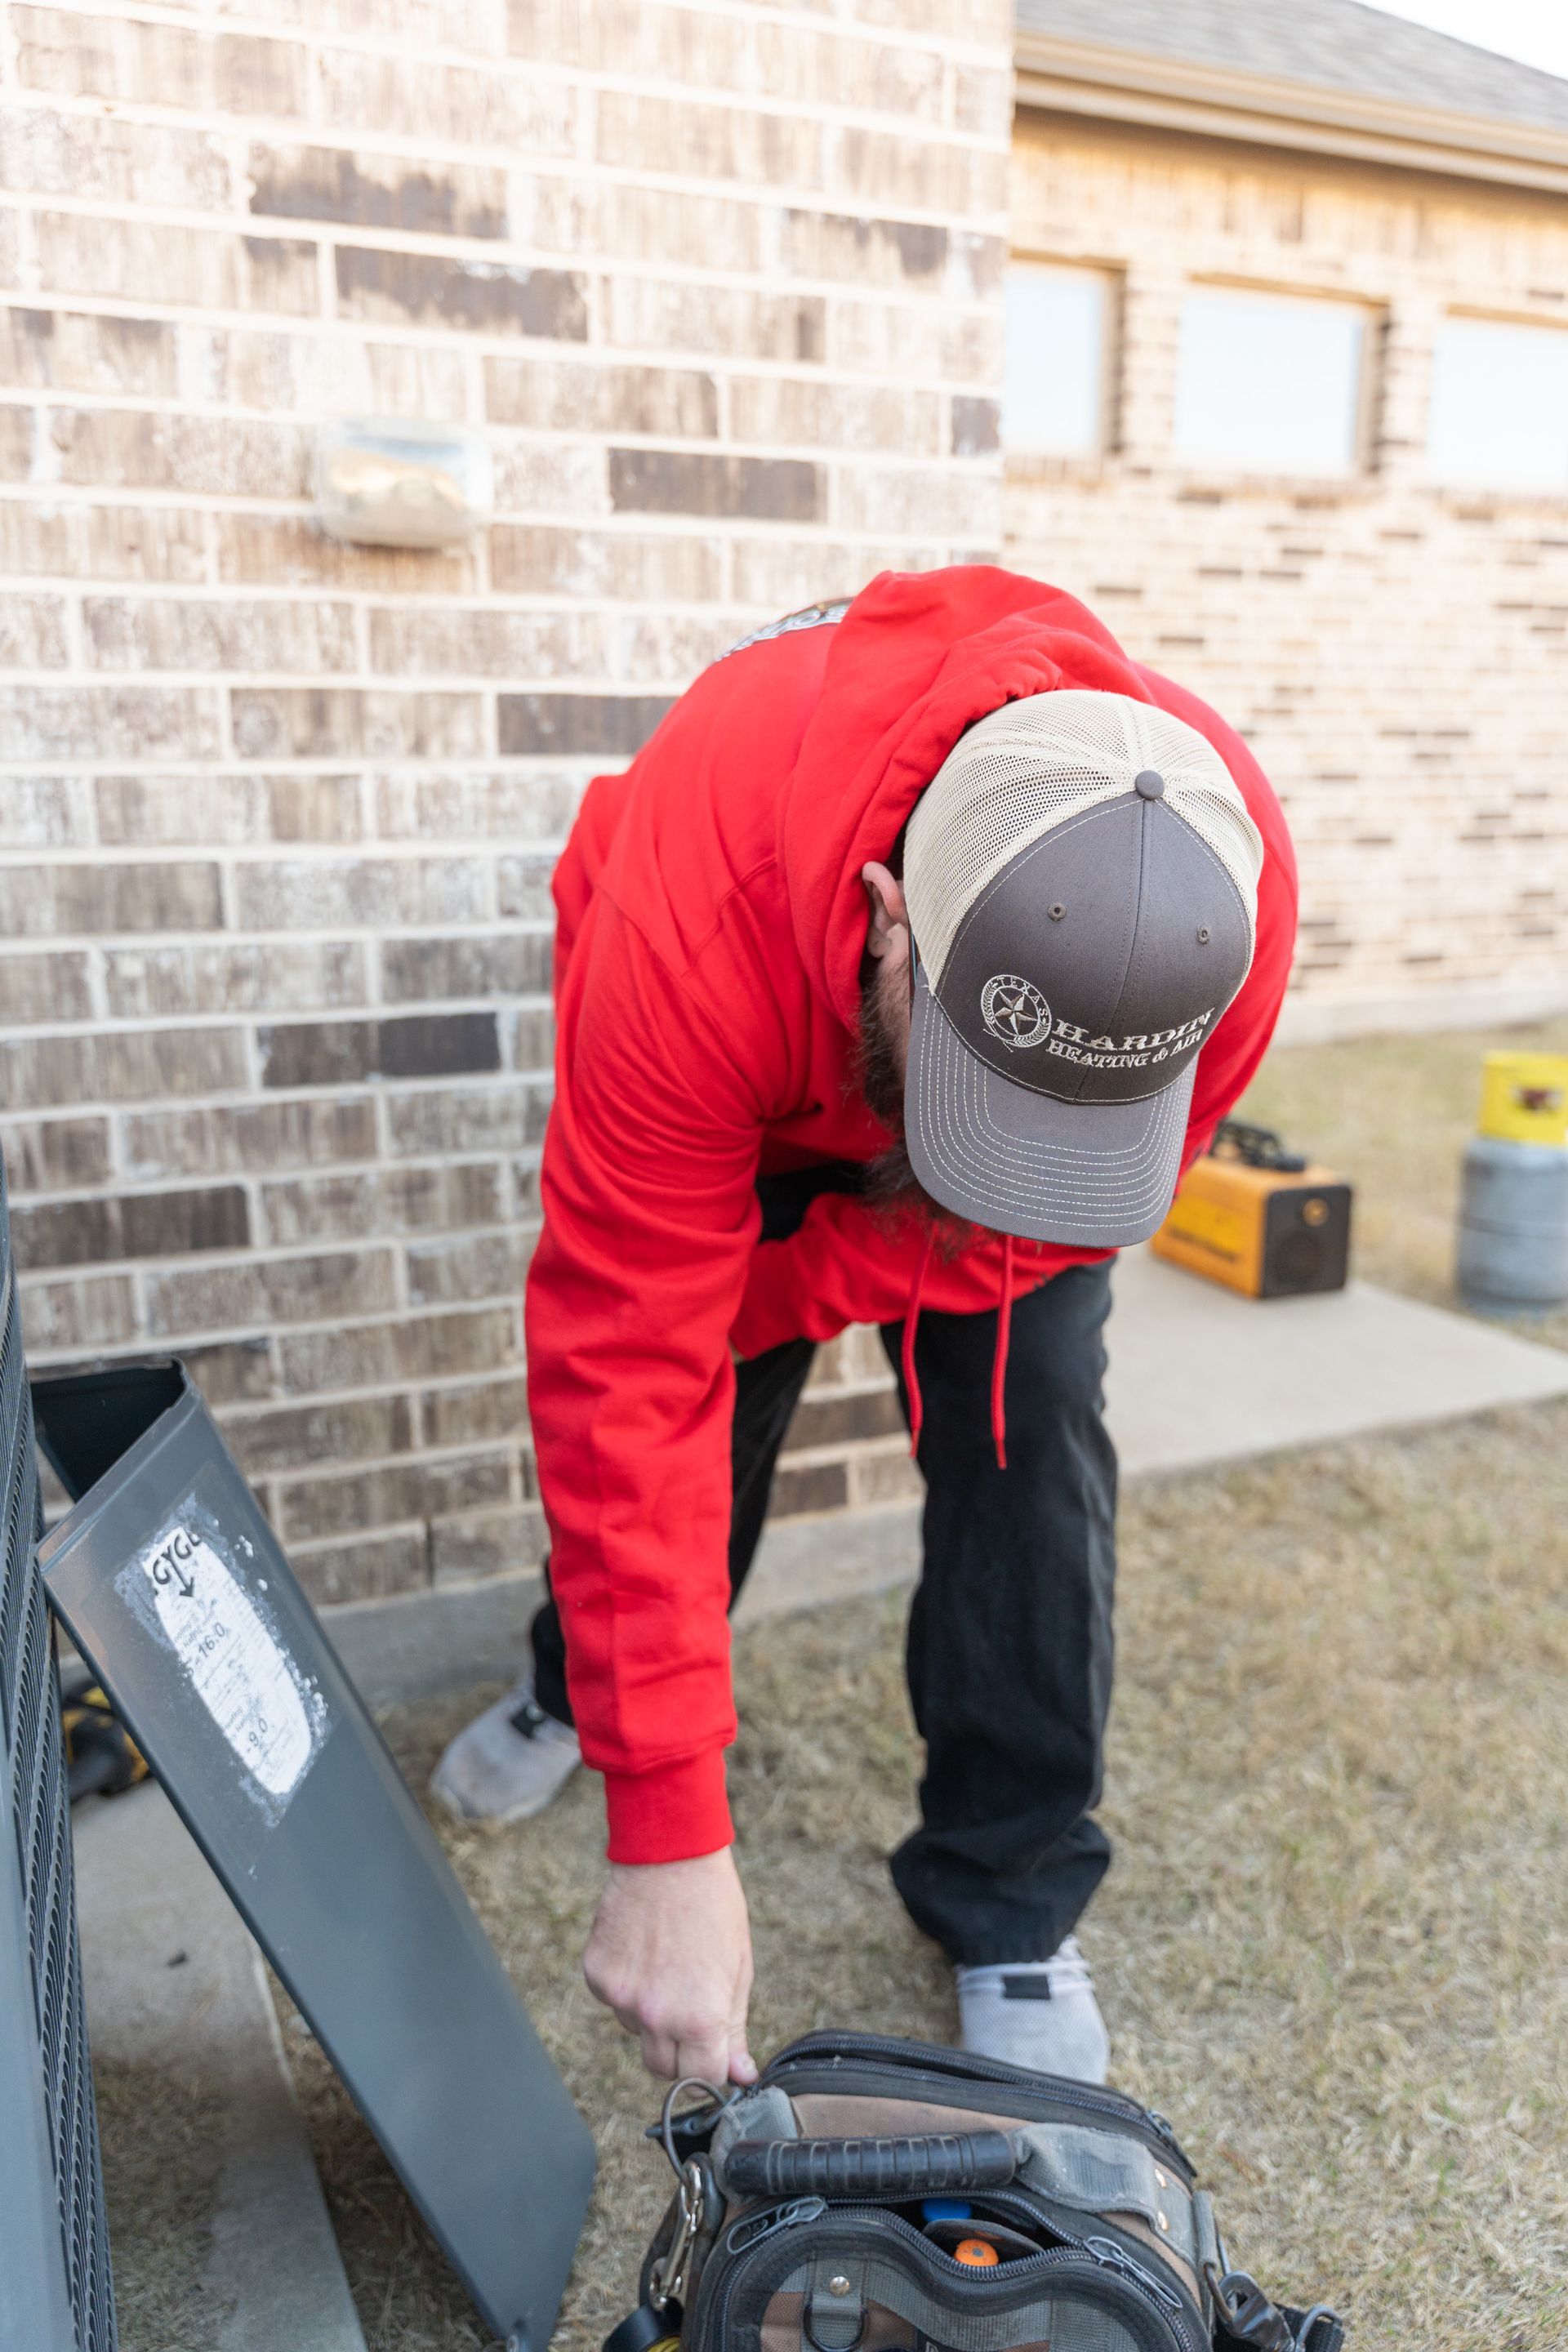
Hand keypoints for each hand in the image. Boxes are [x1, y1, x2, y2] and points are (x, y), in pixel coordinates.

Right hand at [583, 1847, 757, 2084]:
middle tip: (692, 2009)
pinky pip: (613, 2003)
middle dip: (681, 2052)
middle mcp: (656, 2016)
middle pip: (664, 2070)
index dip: (712, 2068)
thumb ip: (734, 2029)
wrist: (670, 1855)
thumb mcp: (738, 1970)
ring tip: (668, 1966)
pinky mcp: (597, 1976)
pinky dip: (628, 1989)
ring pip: (637, 2034)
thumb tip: (740, 2075)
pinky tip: (644, 1953)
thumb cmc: (713, 1907)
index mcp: (700, 2018)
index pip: (703, 2080)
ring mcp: (621, 1998)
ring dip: (652, 2017)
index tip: (715, 2054)